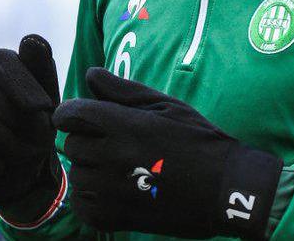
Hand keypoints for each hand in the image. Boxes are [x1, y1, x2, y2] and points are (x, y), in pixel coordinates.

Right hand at [0, 34, 65, 225]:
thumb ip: (42, 67)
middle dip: (15, 120)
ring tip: (19, 155)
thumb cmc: (36, 125)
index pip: (1, 62)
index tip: (43, 109)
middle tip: (35, 141)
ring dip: (2, 142)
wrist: (22, 169)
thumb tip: (30, 39)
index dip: (23, 86)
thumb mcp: (47, 97)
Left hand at [53, 68, 282, 239]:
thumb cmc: (199, 141)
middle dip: (87, 140)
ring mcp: (110, 192)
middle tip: (115, 144)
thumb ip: (123, 90)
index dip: (73, 113)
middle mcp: (112, 158)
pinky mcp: (113, 219)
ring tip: (121, 168)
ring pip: (76, 175)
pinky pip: (82, 204)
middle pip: (71, 145)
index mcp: (124, 126)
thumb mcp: (166, 105)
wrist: (225, 190)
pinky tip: (116, 190)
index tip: (86, 116)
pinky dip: (92, 197)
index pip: (68, 114)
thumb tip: (90, 74)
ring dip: (91, 169)